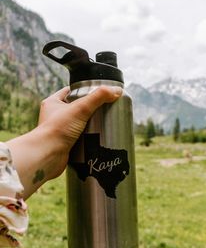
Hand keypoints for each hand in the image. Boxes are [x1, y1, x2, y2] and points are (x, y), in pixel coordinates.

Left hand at [7, 86, 121, 198]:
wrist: (47, 156)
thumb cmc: (57, 130)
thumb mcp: (80, 108)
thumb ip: (99, 97)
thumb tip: (116, 90)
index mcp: (53, 103)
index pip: (71, 92)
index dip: (84, 90)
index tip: (97, 92)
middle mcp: (54, 116)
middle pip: (76, 109)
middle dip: (90, 110)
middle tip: (104, 109)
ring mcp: (59, 131)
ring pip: (78, 124)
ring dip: (90, 125)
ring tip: (103, 123)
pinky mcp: (65, 145)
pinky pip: (79, 139)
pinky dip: (87, 139)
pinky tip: (97, 139)